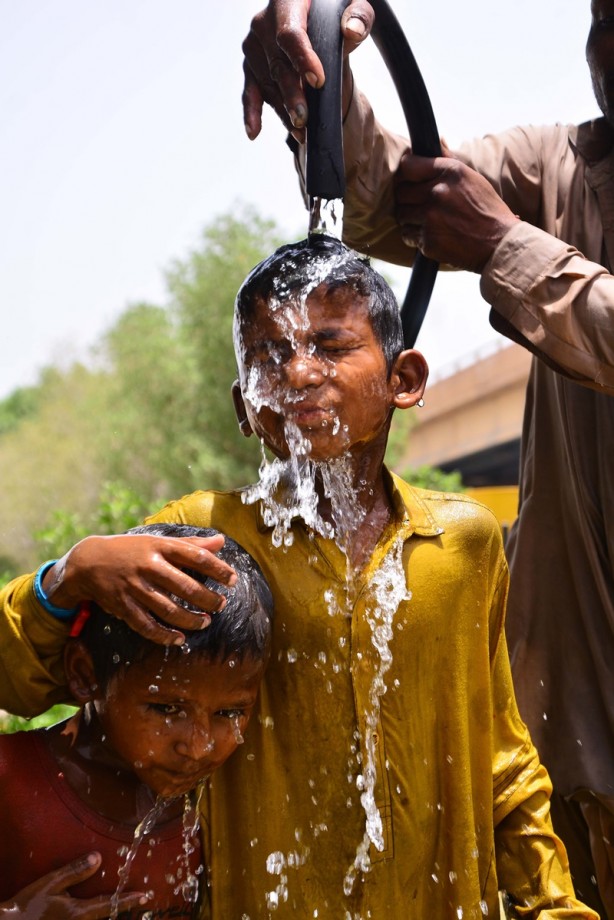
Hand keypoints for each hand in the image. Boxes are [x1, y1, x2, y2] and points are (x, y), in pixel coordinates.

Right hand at [0, 852, 146, 919]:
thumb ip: (74, 871)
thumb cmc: (29, 904)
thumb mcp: (51, 884)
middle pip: (106, 917)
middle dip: (123, 909)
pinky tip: (100, 910)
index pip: (108, 905)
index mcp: (78, 912)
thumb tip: (97, 858)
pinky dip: (97, 916)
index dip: (128, 900)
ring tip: (124, 905)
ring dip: (110, 913)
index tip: (145, 896)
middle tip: (141, 901)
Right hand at [42, 533, 236, 645]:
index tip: (233, 580)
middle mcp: (148, 566)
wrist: (90, 561)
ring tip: (205, 622)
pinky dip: (164, 635)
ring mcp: (135, 587)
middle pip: (185, 586)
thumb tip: (221, 542)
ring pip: (168, 609)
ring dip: (190, 619)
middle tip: (221, 605)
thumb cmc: (133, 550)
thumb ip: (191, 544)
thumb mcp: (159, 542)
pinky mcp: (123, 606)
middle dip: (207, 598)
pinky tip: (179, 638)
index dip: (218, 569)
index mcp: (160, 546)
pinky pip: (146, 625)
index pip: (196, 556)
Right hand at [242, 0, 373, 141]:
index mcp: (286, 2)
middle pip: (277, 65)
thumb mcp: (353, 5)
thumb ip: (358, 15)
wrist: (315, 16)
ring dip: (283, 112)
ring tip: (302, 133)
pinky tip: (254, 132)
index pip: (290, 34)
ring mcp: (254, 46)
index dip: (302, 58)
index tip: (318, 81)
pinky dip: (252, 113)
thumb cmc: (334, 10)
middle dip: (291, 95)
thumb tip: (352, 31)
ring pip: (267, 85)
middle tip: (304, 118)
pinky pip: (249, 91)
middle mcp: (263, 22)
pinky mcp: (251, 67)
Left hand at [394, 152, 519, 272]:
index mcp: (450, 172)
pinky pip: (407, 235)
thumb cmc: (487, 209)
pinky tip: (433, 234)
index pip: (408, 165)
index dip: (406, 172)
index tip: (408, 178)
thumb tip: (437, 140)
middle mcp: (438, 192)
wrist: (499, 243)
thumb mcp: (471, 178)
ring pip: (401, 214)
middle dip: (408, 198)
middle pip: (401, 192)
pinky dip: (415, 236)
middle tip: (419, 204)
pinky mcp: (428, 240)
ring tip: (428, 220)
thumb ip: (448, 160)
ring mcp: (431, 218)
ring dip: (410, 218)